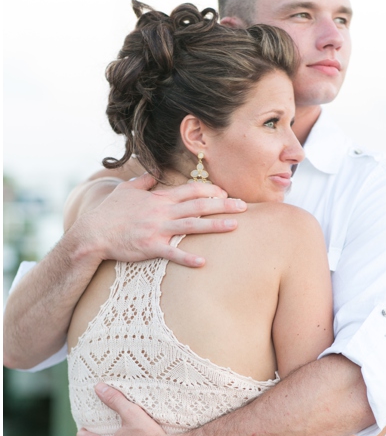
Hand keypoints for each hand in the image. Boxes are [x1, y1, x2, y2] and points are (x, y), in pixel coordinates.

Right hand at [73, 173, 246, 266]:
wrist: (92, 233)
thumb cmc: (109, 213)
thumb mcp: (126, 190)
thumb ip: (144, 181)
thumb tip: (155, 172)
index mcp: (158, 198)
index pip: (190, 190)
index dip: (210, 190)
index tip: (225, 193)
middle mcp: (161, 211)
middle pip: (198, 205)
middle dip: (223, 205)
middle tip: (244, 206)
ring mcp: (157, 229)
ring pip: (191, 225)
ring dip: (214, 226)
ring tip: (235, 226)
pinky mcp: (150, 247)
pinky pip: (172, 253)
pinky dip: (188, 258)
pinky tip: (203, 262)